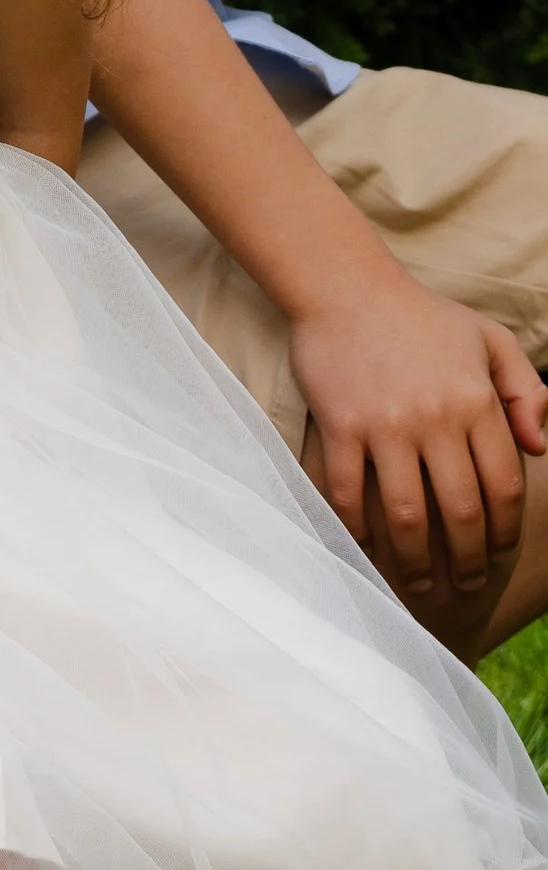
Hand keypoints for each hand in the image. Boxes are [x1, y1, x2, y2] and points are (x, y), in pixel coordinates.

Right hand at [287, 269, 547, 593]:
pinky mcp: (341, 425)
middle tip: (466, 583)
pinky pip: (349, 492)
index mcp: (475, 400)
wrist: (345, 285)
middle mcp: (435, 418)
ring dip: (416, 561)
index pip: (502, 486)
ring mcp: (385, 424)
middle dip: (467, 560)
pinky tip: (365, 547)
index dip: (504, 531)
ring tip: (422, 583)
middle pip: (459, 511)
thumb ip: (525, 391)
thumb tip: (539, 449)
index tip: (498, 553)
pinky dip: (357, 528)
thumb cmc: (421, 315)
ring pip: (407, 514)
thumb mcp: (489, 339)